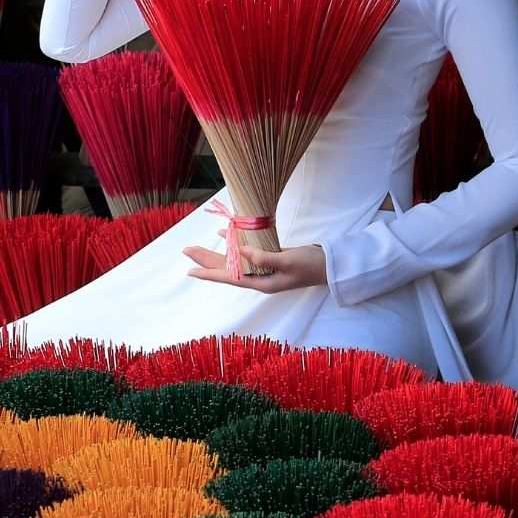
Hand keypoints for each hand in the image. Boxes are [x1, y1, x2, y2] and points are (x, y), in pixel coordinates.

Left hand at [184, 242, 327, 294]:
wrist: (331, 265)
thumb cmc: (311, 265)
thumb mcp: (288, 261)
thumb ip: (264, 257)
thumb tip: (240, 252)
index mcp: (261, 282)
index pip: (229, 278)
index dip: (209, 274)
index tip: (190, 271)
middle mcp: (259, 277)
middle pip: (227, 270)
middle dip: (206, 261)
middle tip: (186, 251)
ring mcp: (264, 269)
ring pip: (234, 261)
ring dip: (217, 254)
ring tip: (198, 248)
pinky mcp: (270, 259)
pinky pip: (246, 253)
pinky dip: (235, 245)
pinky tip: (226, 235)